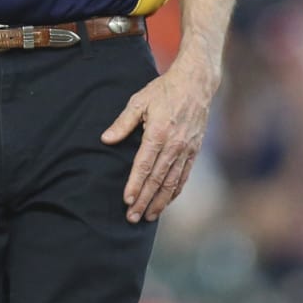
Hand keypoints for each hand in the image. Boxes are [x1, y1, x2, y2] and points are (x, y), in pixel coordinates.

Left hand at [100, 57, 216, 222]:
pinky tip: (166, 202)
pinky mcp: (194, 151)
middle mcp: (174, 145)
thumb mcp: (139, 100)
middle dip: (144, 200)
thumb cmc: (164, 90)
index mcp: (158, 133)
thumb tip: (106, 139)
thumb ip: (123, 122)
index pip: (144, 166)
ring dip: (159, 202)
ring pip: (172, 182)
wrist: (196, 84)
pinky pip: (183, 176)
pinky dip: (174, 192)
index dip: (135, 185)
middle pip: (157, 180)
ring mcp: (186, 150)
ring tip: (148, 217)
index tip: (127, 201)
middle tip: (132, 218)